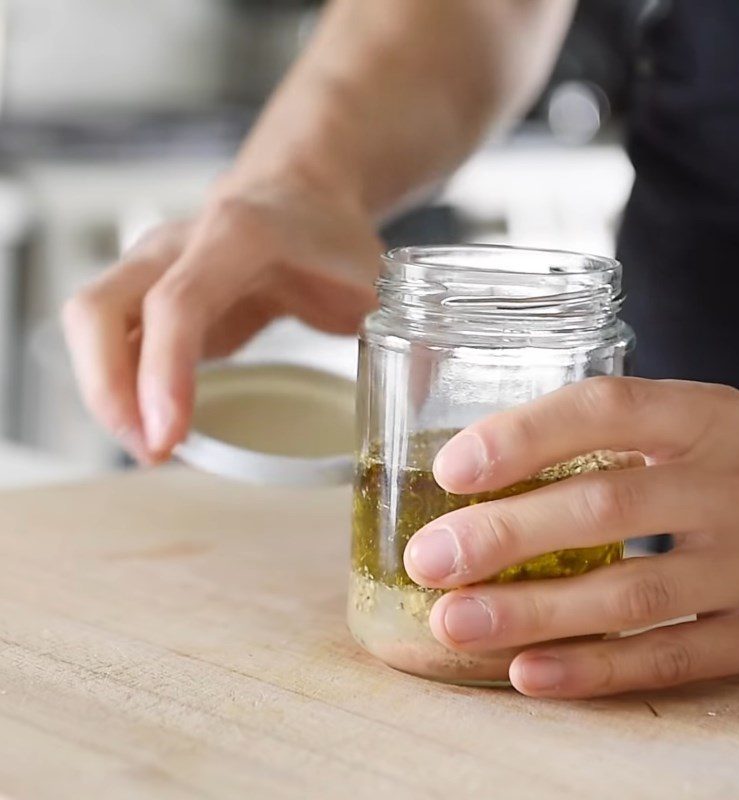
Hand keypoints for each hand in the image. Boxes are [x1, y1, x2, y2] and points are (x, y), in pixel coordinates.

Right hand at [62, 174, 381, 462]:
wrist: (300, 192)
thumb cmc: (331, 237)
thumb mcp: (374, 282)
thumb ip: (398, 338)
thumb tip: (420, 409)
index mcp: (237, 235)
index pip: (177, 305)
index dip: (165, 373)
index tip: (169, 438)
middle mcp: (176, 244)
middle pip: (97, 311)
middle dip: (109, 392)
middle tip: (153, 453)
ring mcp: (151, 264)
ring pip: (88, 324)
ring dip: (104, 394)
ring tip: (153, 449)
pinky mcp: (145, 292)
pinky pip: (105, 338)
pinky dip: (114, 385)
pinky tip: (150, 425)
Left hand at [403, 377, 738, 696]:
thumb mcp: (704, 422)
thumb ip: (619, 434)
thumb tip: (493, 464)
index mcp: (713, 417)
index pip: (607, 409)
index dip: (524, 436)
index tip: (453, 468)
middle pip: (608, 507)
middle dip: (507, 536)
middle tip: (430, 558)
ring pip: (633, 595)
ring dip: (533, 612)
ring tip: (455, 621)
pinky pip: (675, 658)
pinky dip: (595, 669)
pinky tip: (528, 672)